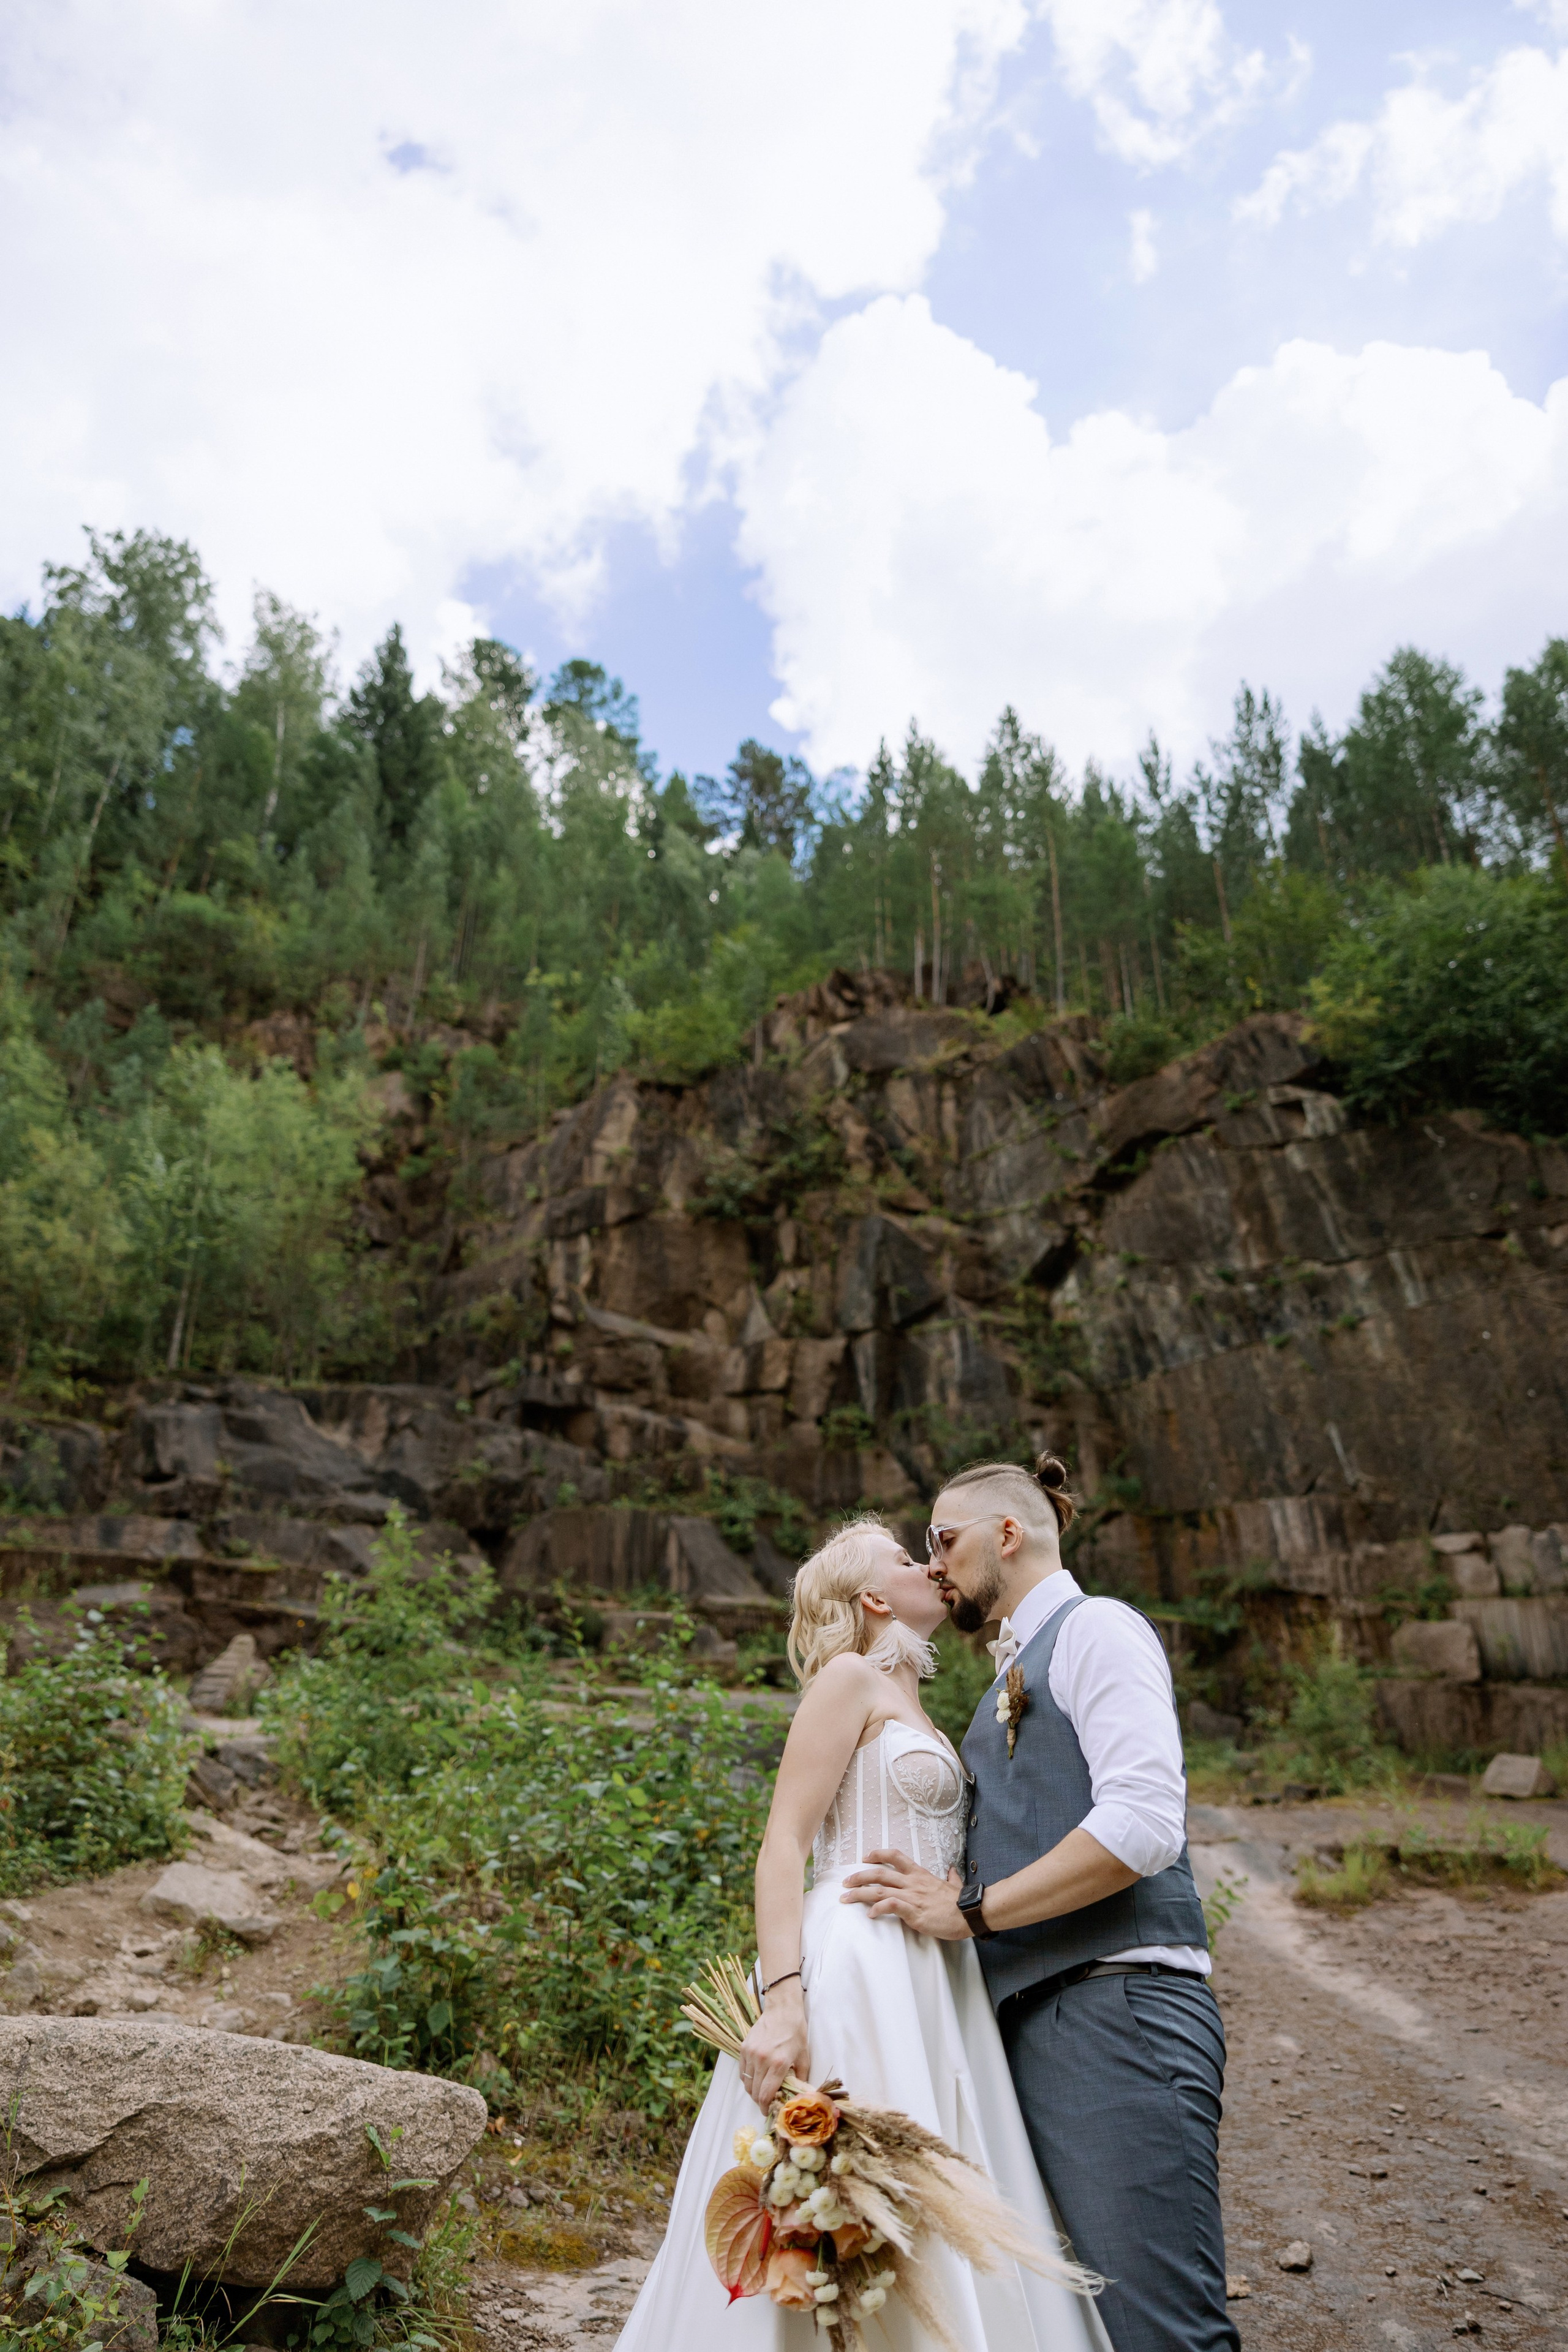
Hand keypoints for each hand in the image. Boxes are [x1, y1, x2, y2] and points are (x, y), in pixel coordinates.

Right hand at [738, 1987, 808, 2111]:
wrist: (782, 2009)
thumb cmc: (796, 2033)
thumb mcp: (804, 2056)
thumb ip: (801, 2078)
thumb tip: (800, 2096)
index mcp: (779, 2064)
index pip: (766, 2094)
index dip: (766, 2107)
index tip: (768, 2112)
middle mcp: (762, 2060)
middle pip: (755, 2092)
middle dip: (760, 2102)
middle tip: (766, 2103)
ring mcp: (751, 2053)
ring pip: (747, 2083)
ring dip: (753, 2091)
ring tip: (761, 2091)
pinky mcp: (744, 2047)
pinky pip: (742, 2071)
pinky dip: (747, 2079)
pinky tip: (755, 2078)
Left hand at [840, 1849, 968, 1940]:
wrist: (970, 1913)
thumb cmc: (961, 1902)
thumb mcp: (954, 1885)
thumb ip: (951, 1878)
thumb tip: (952, 1872)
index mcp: (920, 1874)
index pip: (895, 1856)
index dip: (877, 1854)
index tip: (864, 1857)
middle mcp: (912, 1882)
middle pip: (879, 1874)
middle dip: (858, 1876)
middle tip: (845, 1882)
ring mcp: (912, 1896)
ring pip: (879, 1890)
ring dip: (859, 1893)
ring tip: (846, 1898)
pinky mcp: (914, 1912)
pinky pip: (890, 1906)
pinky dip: (877, 1908)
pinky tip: (869, 1914)